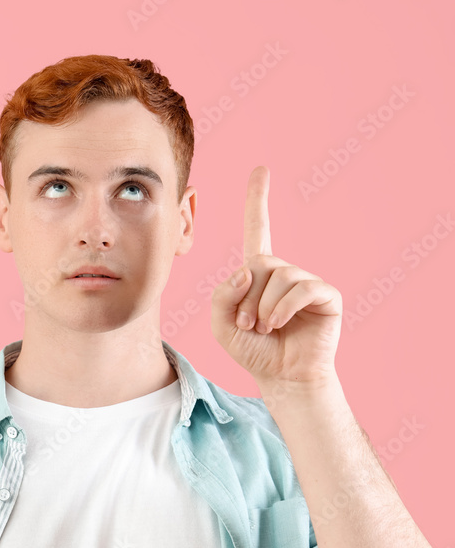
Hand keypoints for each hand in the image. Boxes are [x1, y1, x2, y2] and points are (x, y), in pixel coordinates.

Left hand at [210, 166, 342, 390]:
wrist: (283, 377)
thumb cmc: (253, 350)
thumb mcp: (222, 323)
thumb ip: (221, 295)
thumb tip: (247, 270)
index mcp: (258, 273)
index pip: (257, 229)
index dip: (257, 200)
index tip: (262, 170)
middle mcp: (283, 271)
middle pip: (258, 262)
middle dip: (246, 296)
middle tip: (248, 324)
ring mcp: (306, 281)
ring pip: (278, 276)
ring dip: (263, 308)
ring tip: (265, 329)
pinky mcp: (326, 294)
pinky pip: (300, 289)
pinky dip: (283, 309)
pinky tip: (280, 325)